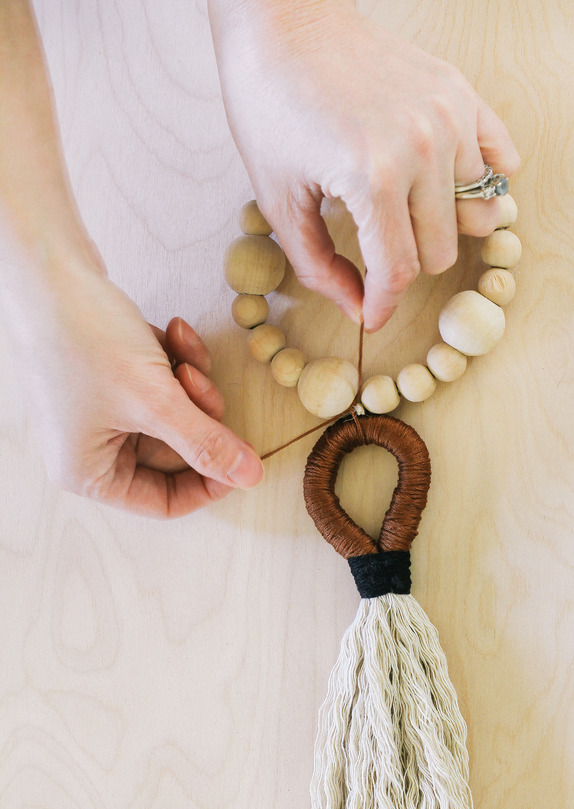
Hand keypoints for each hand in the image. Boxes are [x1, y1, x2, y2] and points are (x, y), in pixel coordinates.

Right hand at [17, 261, 263, 518]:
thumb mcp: (156, 400)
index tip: (241, 456)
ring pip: (174, 417)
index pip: (165, 503)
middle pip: (175, 455)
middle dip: (197, 416)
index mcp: (87, 472)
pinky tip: (171, 332)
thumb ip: (206, 444)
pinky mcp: (108, 378)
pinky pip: (161, 386)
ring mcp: (97, 413)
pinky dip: (174, 362)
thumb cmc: (83, 335)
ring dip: (190, 383)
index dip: (209, 482)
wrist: (48, 264)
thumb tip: (248, 477)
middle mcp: (88, 449)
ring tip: (180, 350)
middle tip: (201, 383)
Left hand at [209, 1, 520, 331]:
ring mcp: (449, 118)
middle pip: (440, 252)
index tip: (371, 314)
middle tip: (376, 244)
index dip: (382, 304)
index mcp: (373, 179)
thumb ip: (318, 266)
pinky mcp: (462, 94)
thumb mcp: (278, 198)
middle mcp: (422, 149)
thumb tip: (358, 310)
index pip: (398, 273)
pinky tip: (448, 183)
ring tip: (406, 209)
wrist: (285, 20)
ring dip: (441, 223)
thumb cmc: (271, 106)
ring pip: (475, 214)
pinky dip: (482, 181)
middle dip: (406, 262)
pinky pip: (502, 161)